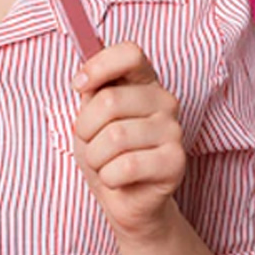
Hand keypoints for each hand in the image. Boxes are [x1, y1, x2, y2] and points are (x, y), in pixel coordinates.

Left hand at [70, 41, 186, 244]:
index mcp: (144, 82)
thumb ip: (91, 91)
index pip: (129, 53)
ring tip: (105, 163)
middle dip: (85, 128)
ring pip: (114, 137)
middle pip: (109, 101)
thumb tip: (82, 79)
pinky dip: (109, 177)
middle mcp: (164, 101)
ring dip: (96, 157)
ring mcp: (174, 130)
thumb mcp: (90, 117)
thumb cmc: (106, 153)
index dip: (98, 66)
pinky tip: (117, 179)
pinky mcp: (176, 161)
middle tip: (91, 142)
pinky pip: (127, 165)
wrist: (124, 200)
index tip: (79, 86)